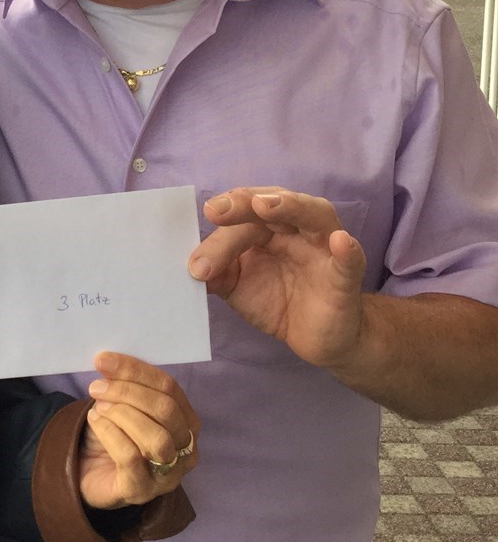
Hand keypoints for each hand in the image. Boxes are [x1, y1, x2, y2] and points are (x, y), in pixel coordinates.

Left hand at [79, 352, 199, 508]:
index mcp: (186, 421)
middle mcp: (185, 450)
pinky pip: (131, 458)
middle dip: (128, 392)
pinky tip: (95, 422)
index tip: (103, 360)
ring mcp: (167, 475)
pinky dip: (110, 433)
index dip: (136, 370)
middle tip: (97, 387)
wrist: (87, 473)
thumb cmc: (112, 435)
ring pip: (156, 438)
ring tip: (98, 408)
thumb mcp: (121, 405)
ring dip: (121, 414)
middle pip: (166, 411)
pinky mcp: (141, 490)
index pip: (169, 388)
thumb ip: (124, 384)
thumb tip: (108, 362)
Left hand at [188, 187, 367, 369]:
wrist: (316, 338)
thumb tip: (191, 267)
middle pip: (272, 205)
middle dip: (244, 203)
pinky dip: (347, 249)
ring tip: (265, 205)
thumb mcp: (237, 285)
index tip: (195, 261)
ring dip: (290, 206)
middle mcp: (296, 228)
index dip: (218, 237)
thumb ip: (216, 272)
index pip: (240, 220)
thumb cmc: (276, 299)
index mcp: (267, 227)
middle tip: (216, 210)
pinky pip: (349, 260)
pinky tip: (340, 241)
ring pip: (313, 215)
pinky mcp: (345, 277)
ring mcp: (323, 249)